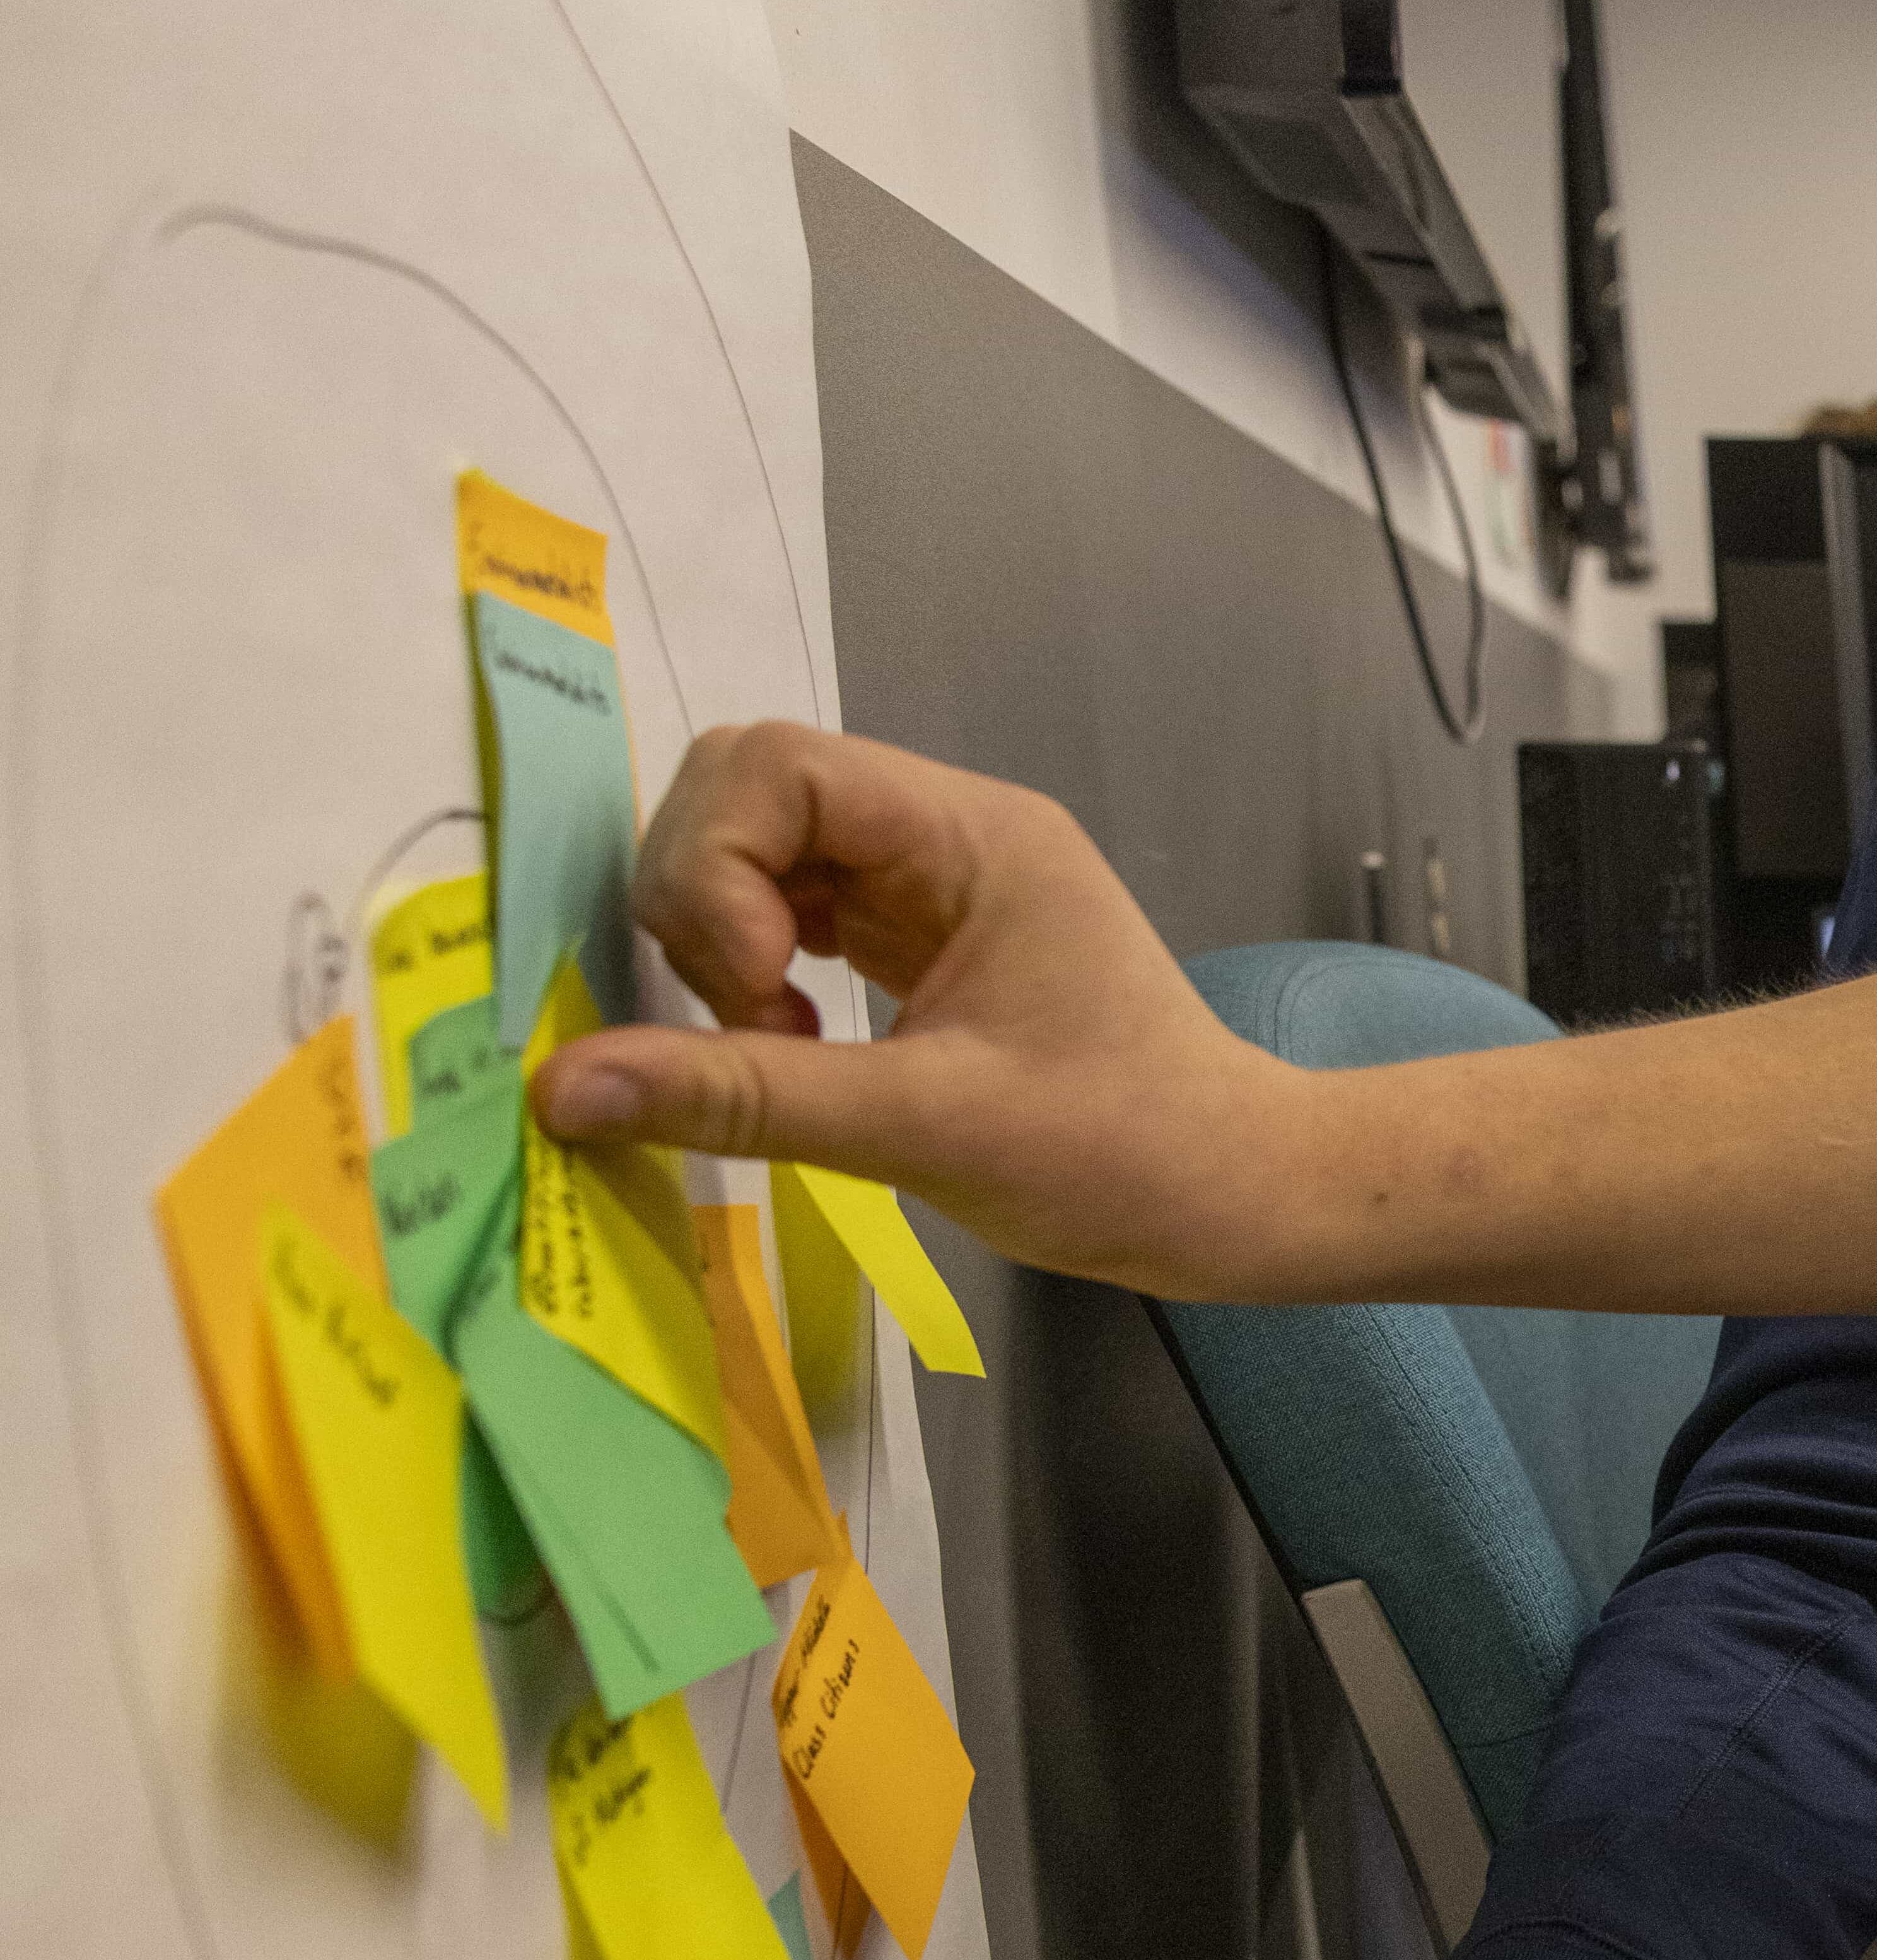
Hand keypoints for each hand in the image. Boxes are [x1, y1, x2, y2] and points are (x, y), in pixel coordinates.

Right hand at [529, 723, 1302, 1297]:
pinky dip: (749, 971)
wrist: (1233, 1194)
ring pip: (754, 853)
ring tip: (774, 1043)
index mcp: (973, 836)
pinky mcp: (911, 940)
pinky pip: (786, 912)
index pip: (775, 765)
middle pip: (747, 792)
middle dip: (702, 899)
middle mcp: (946, 836)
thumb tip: (561, 1089)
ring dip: (721, 941)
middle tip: (752, 1020)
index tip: (755, 992)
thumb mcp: (924, 1129)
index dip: (716, 867)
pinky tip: (786, 1042)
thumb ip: (742, 1097)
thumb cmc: (1119, 1156)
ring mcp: (927, 884)